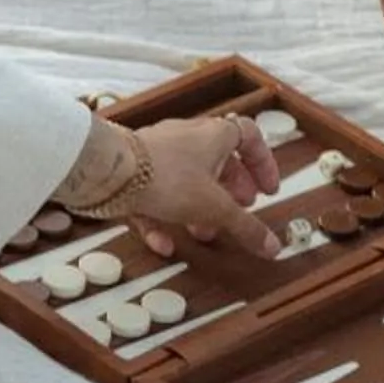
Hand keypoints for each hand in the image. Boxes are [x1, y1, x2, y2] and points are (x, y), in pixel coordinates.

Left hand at [130, 112, 281, 259]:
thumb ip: (245, 227)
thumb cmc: (166, 176)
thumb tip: (273, 246)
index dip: (262, 163)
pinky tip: (164, 244)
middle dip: (232, 190)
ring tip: (205, 232)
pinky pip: (155, 195)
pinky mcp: (134, 172)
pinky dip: (163, 219)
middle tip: (240, 210)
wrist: (110, 172)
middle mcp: (188, 138)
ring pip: (187, 180)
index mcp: (214, 135)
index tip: (267, 189)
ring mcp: (159, 153)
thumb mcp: (215, 208)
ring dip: (199, 207)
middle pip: (219, 160)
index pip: (250, 136)